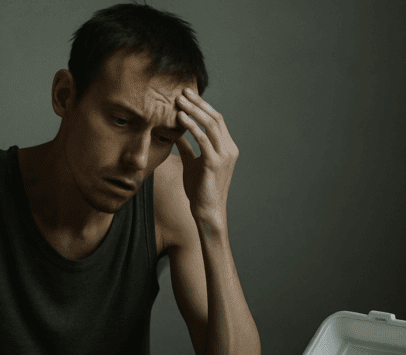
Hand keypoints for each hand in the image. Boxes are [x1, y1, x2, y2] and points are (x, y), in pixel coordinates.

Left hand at [174, 88, 239, 219]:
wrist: (207, 211)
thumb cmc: (199, 189)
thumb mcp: (192, 163)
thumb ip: (187, 147)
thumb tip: (176, 134)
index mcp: (226, 147)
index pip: (216, 120)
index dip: (202, 106)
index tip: (187, 95)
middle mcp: (229, 149)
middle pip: (215, 118)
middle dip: (198, 103)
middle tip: (183, 91)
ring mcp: (224, 156)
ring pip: (210, 125)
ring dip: (194, 110)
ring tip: (179, 101)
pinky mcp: (214, 163)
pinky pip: (203, 139)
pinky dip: (192, 127)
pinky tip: (180, 118)